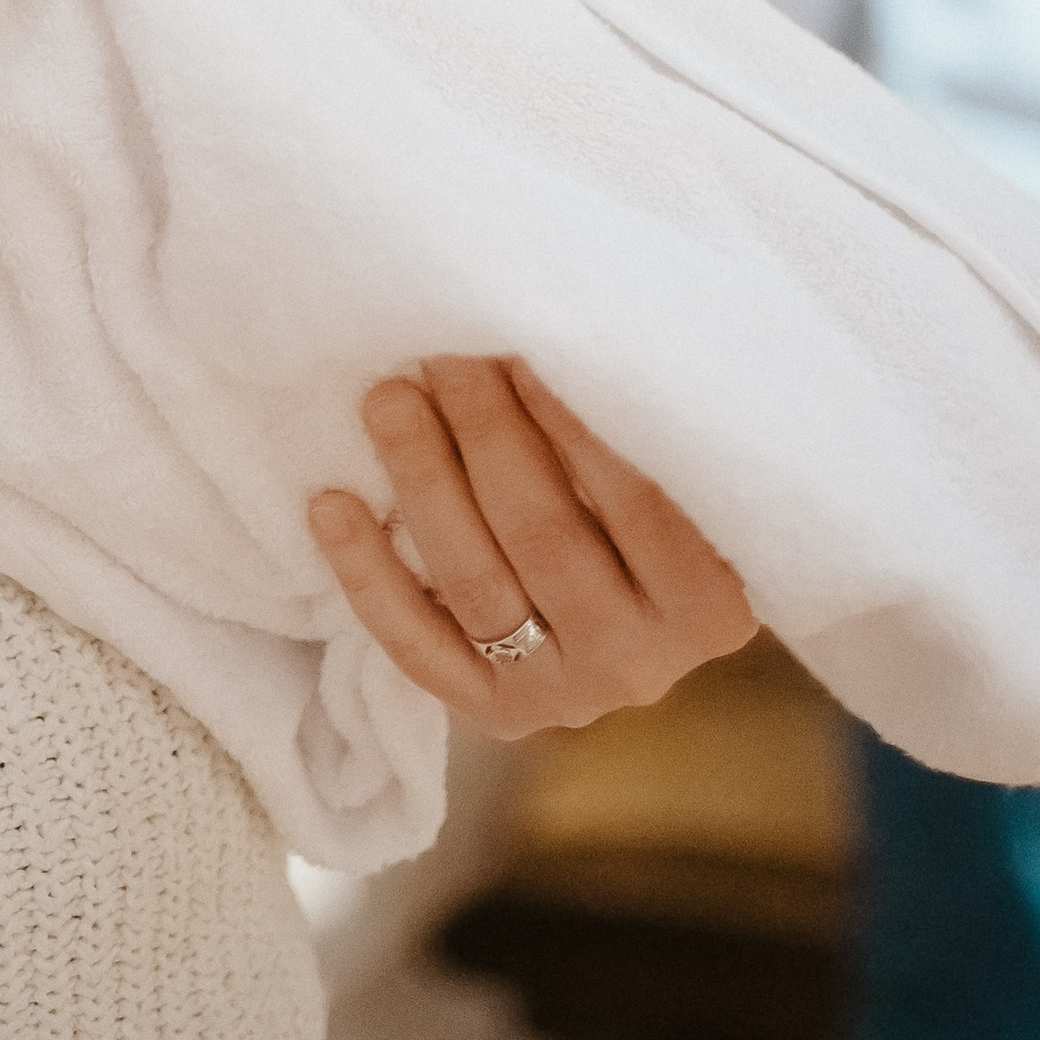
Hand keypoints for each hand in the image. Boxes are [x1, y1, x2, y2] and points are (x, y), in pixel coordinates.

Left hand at [310, 357, 756, 736]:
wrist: (654, 616)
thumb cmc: (669, 501)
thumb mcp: (683, 470)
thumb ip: (638, 424)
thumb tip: (546, 326)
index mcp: (710, 603)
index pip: (633, 496)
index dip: (567, 412)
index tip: (516, 337)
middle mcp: (642, 662)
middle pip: (543, 534)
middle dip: (483, 431)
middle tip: (442, 352)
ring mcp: (568, 695)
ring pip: (474, 582)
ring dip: (421, 480)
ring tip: (387, 398)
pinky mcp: (500, 713)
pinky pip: (418, 647)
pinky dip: (368, 574)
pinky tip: (329, 502)